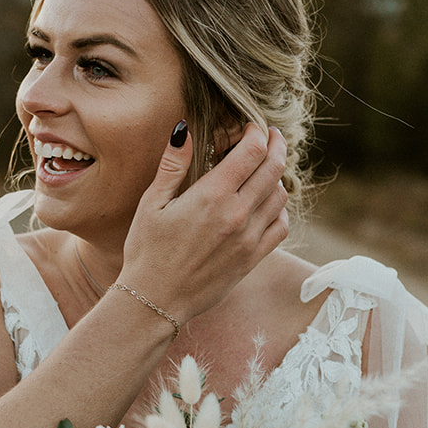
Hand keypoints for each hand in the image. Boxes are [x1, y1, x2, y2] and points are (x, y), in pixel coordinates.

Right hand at [120, 121, 289, 325]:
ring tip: (264, 170)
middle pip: (274, 169)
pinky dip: (280, 210)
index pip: (252, 152)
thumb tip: (183, 129)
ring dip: (277, 177)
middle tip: (270, 137)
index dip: (257, 132)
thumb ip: (172, 165)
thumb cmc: (146, 251)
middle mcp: (237, 215)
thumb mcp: (151, 204)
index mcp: (212, 196)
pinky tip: (266, 204)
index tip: (252, 127)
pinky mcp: (252, 259)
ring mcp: (248, 239)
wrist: (154, 301)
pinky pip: (281, 227)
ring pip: (281, 196)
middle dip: (275, 146)